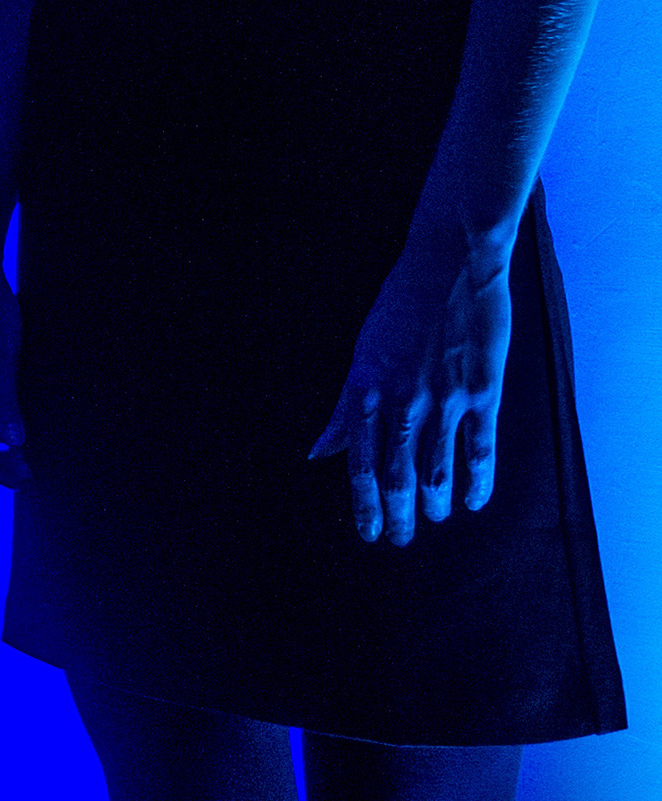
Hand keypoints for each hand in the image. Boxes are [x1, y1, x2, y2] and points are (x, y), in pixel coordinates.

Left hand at [310, 220, 511, 544]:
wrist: (451, 262)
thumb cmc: (400, 304)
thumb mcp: (361, 355)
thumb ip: (344, 410)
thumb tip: (319, 452)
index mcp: (366, 391)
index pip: (360, 465)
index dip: (364, 504)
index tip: (369, 531)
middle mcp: (402, 402)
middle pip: (397, 475)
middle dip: (399, 514)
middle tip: (401, 538)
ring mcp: (444, 399)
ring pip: (438, 468)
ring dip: (436, 501)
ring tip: (435, 518)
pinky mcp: (482, 391)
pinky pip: (480, 448)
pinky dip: (478, 480)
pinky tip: (474, 500)